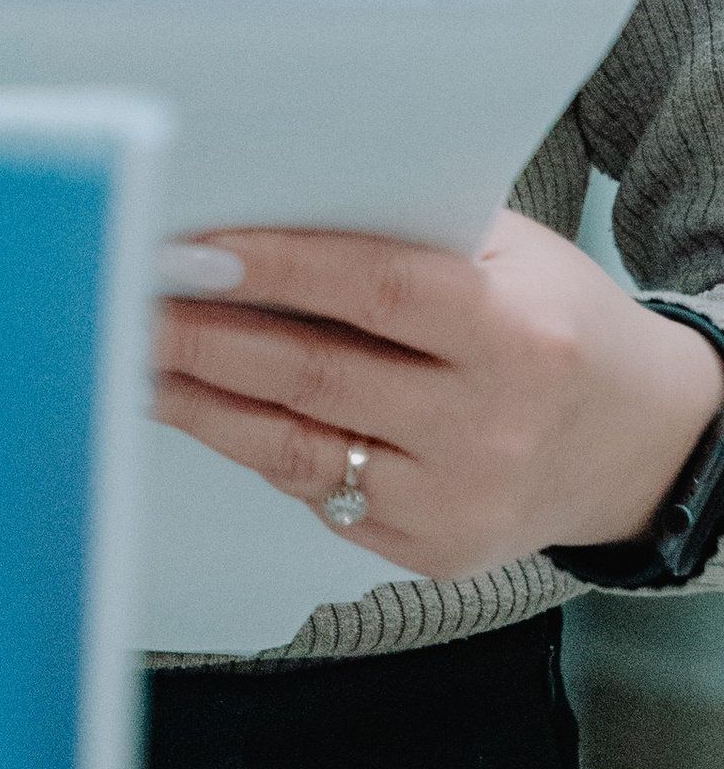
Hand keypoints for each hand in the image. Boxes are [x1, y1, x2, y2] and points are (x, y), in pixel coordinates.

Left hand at [152, 209, 723, 573]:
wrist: (639, 443)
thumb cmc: (558, 325)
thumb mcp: (509, 258)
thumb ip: (404, 239)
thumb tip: (261, 216)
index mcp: (516, 336)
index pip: (375, 289)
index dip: (275, 267)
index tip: (190, 248)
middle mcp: (489, 427)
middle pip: (317, 376)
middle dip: (206, 337)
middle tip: (128, 299)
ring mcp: (459, 502)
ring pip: (300, 449)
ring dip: (203, 403)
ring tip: (135, 359)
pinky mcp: (432, 552)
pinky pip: (320, 494)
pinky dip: (257, 448)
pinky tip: (205, 410)